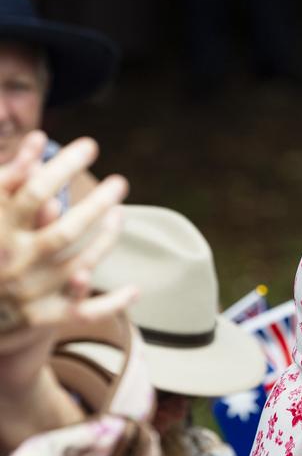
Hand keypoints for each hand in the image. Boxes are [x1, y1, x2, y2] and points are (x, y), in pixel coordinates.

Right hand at [0, 132, 133, 337]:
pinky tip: (135, 289)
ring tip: (119, 213)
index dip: (63, 166)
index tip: (90, 145)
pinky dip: (110, 304)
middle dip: (95, 205)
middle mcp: (14, 262)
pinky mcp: (42, 318)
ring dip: (106, 240)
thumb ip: (10, 175)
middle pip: (64, 233)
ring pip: (80, 265)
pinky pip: (83, 314)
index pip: (34, 192)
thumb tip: (41, 138)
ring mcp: (30, 292)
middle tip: (120, 182)